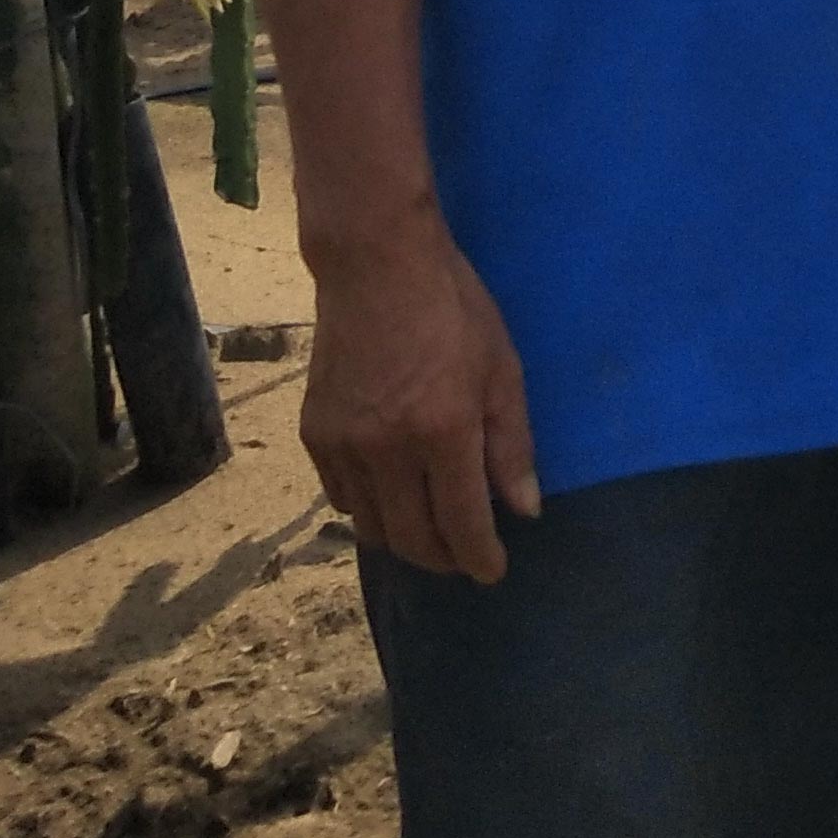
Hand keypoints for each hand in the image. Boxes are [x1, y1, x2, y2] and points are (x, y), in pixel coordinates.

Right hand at [299, 221, 538, 582]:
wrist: (374, 266)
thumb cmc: (453, 309)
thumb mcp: (503, 369)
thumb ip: (512, 445)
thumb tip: (523, 510)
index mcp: (442, 432)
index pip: (460, 523)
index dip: (479, 558)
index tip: (492, 572)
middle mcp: (386, 449)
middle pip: (411, 538)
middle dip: (443, 558)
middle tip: (465, 557)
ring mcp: (343, 444)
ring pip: (371, 526)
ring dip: (404, 539)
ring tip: (430, 533)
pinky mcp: (314, 434)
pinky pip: (341, 497)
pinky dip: (368, 510)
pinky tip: (391, 498)